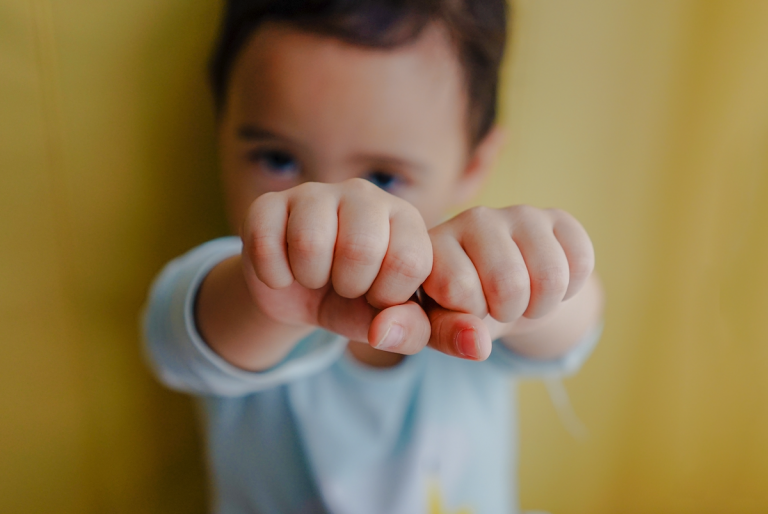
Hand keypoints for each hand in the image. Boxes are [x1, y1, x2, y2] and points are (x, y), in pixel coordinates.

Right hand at [240, 178, 432, 344]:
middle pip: (361, 247)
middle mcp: (364, 195)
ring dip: (310, 277)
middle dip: (350, 285)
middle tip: (344, 286)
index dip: (388, 295)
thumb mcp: (388, 320)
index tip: (377, 296)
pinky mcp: (267, 202)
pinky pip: (265, 244)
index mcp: (404, 219)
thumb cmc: (356, 302)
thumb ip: (408, 329)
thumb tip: (382, 331)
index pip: (409, 260)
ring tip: (316, 276)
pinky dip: (273, 275)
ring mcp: (314, 193)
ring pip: (309, 241)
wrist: (301, 296)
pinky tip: (284, 271)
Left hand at [421, 205, 594, 358]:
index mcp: (434, 243)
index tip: (463, 310)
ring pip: (550, 276)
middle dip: (509, 312)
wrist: (498, 292)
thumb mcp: (439, 326)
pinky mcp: (556, 217)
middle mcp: (472, 218)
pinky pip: (581, 261)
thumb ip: (445, 335)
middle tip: (498, 307)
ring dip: (541, 305)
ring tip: (522, 299)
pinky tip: (545, 282)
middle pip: (510, 283)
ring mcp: (516, 213)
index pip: (459, 288)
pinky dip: (570, 289)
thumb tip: (477, 344)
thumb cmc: (459, 309)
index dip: (469, 316)